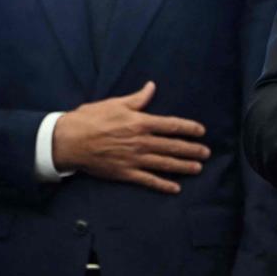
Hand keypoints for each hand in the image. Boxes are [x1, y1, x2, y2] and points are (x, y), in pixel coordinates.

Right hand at [52, 81, 209, 193]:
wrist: (70, 140)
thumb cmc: (91, 118)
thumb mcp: (115, 103)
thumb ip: (137, 99)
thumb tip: (151, 87)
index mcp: (140, 122)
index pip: (171, 125)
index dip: (188, 128)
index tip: (201, 131)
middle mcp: (141, 141)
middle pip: (172, 146)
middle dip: (191, 150)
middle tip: (206, 153)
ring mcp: (134, 159)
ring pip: (165, 164)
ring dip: (183, 166)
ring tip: (197, 168)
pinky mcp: (125, 173)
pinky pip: (149, 180)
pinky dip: (163, 185)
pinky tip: (175, 188)